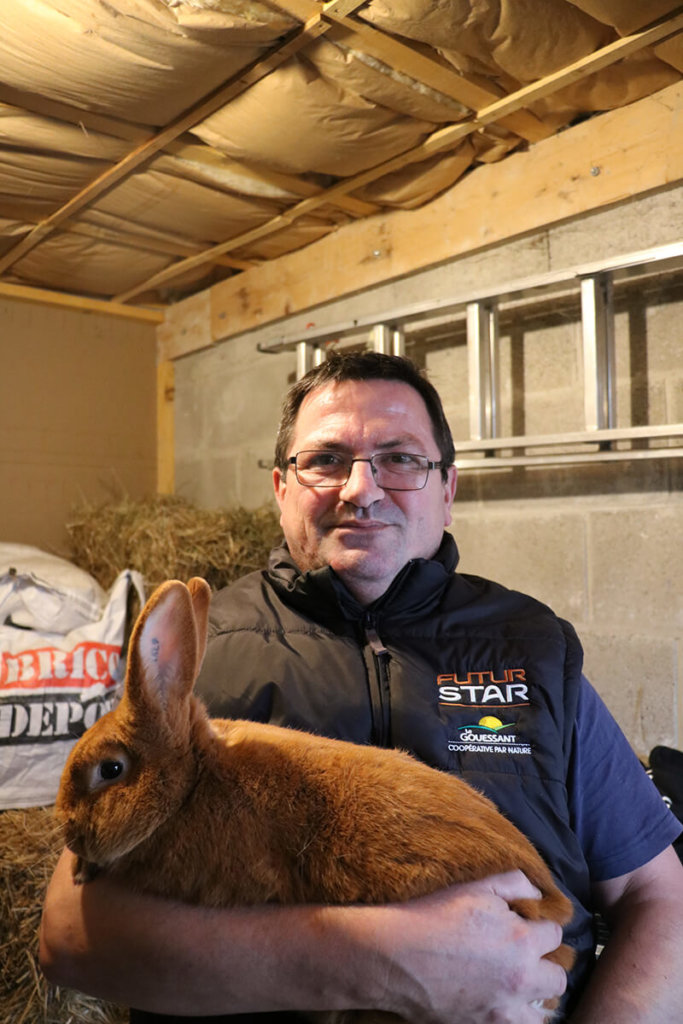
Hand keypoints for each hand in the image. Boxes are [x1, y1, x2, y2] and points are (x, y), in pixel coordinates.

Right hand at [368, 871, 567, 1023]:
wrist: (395, 955)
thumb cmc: (433, 916)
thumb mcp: (475, 887)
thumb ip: (514, 884)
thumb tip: (537, 894)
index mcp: (521, 939)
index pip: (555, 935)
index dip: (539, 927)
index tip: (525, 926)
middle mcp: (521, 977)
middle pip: (557, 977)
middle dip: (544, 964)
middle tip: (523, 957)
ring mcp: (505, 1008)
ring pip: (544, 1010)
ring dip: (535, 996)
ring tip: (516, 984)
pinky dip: (517, 1016)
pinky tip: (503, 1002)